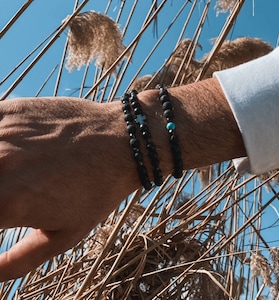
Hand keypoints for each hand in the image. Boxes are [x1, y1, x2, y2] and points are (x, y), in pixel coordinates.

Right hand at [0, 97, 136, 280]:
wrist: (123, 142)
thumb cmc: (100, 189)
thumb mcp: (65, 235)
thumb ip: (21, 260)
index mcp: (8, 202)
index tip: (4, 213)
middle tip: (8, 194)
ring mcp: (3, 133)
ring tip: (12, 175)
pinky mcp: (12, 110)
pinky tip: (7, 151)